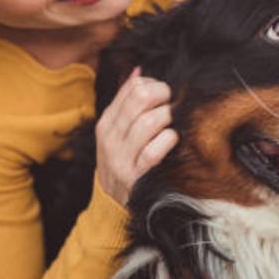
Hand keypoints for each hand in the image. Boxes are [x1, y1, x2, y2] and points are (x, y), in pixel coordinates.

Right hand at [95, 67, 178, 204]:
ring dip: (168, 120)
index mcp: (106, 123)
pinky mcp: (135, 177)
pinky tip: (171, 141)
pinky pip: (155, 151)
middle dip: (164, 97)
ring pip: (150, 122)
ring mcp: (122, 159)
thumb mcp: (116, 133)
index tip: (163, 97)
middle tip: (171, 106)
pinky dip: (168, 141)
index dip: (155, 85)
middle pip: (141, 98)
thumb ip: (126, 102)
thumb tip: (139, 72)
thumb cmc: (122, 162)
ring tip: (171, 126)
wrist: (110, 207)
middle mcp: (111, 139)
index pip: (132, 88)